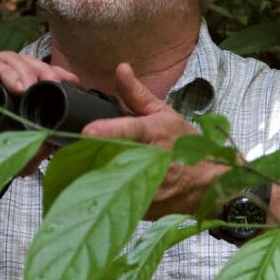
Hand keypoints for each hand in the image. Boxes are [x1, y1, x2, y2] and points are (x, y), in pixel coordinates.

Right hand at [0, 52, 77, 175]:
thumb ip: (19, 152)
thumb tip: (51, 147)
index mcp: (3, 95)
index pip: (33, 78)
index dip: (54, 77)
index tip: (76, 84)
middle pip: (26, 64)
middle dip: (47, 70)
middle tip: (63, 82)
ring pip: (10, 59)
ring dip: (29, 69)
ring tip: (41, 84)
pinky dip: (6, 71)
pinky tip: (19, 84)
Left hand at [81, 62, 225, 218]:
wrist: (210, 183)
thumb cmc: (185, 144)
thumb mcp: (164, 114)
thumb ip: (137, 94)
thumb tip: (121, 69)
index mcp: (154, 135)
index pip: (130, 130)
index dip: (109, 131)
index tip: (88, 131)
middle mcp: (150, 162)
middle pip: (113, 158)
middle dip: (90, 155)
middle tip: (70, 150)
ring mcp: (147, 189)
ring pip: (112, 183)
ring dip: (95, 175)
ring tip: (78, 167)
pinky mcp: (143, 210)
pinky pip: (117, 201)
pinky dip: (106, 193)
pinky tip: (99, 186)